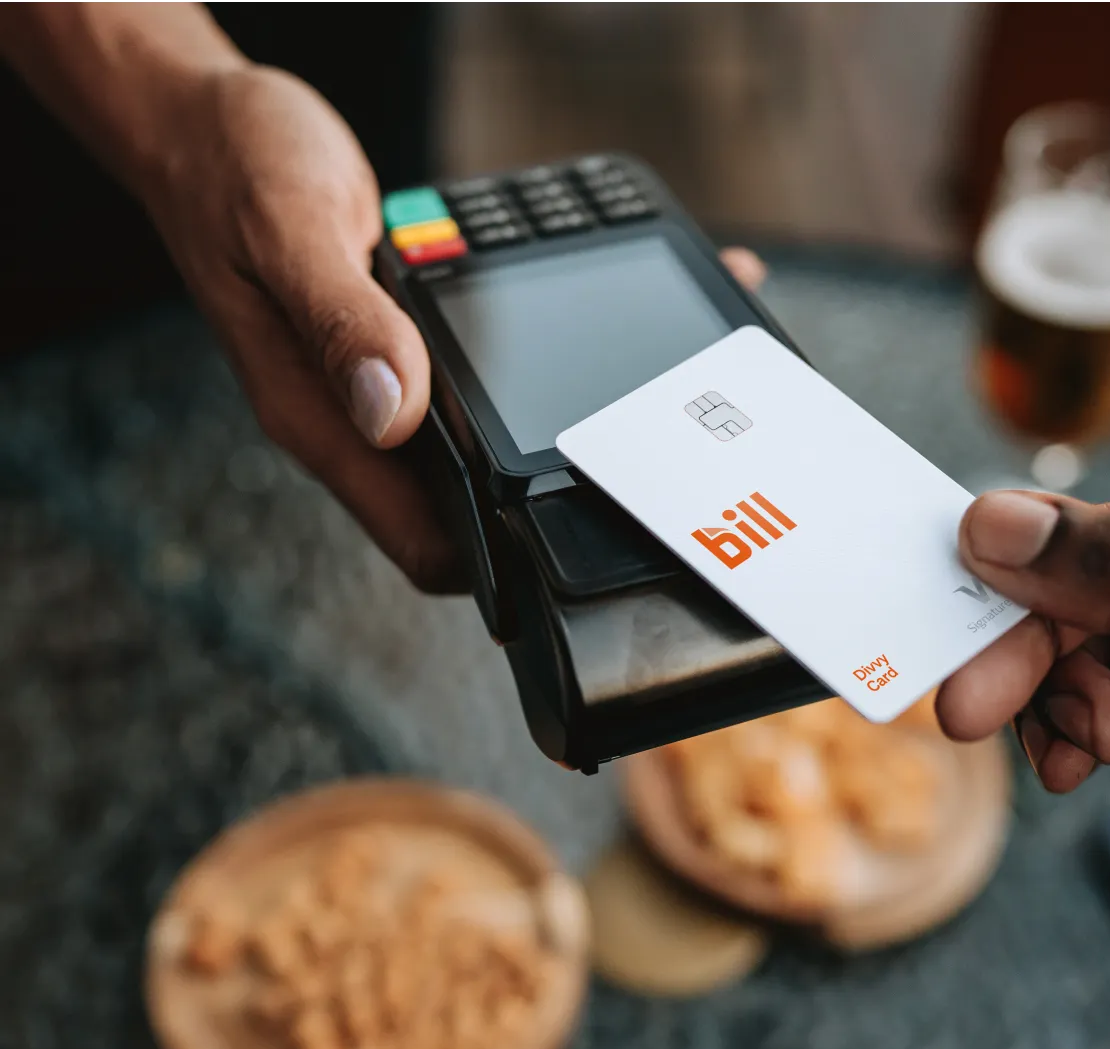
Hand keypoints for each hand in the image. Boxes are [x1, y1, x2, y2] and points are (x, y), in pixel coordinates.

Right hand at [139, 64, 766, 590]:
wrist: (200, 122)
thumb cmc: (231, 167)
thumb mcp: (292, 229)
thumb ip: (343, 321)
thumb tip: (392, 411)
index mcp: (318, 415)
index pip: (419, 540)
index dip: (490, 565)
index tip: (563, 553)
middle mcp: (348, 417)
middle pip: (453, 511)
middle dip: (523, 513)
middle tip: (611, 478)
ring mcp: (368, 389)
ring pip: (460, 457)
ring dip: (517, 449)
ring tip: (597, 420)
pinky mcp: (386, 352)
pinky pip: (455, 395)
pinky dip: (499, 390)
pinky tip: (542, 358)